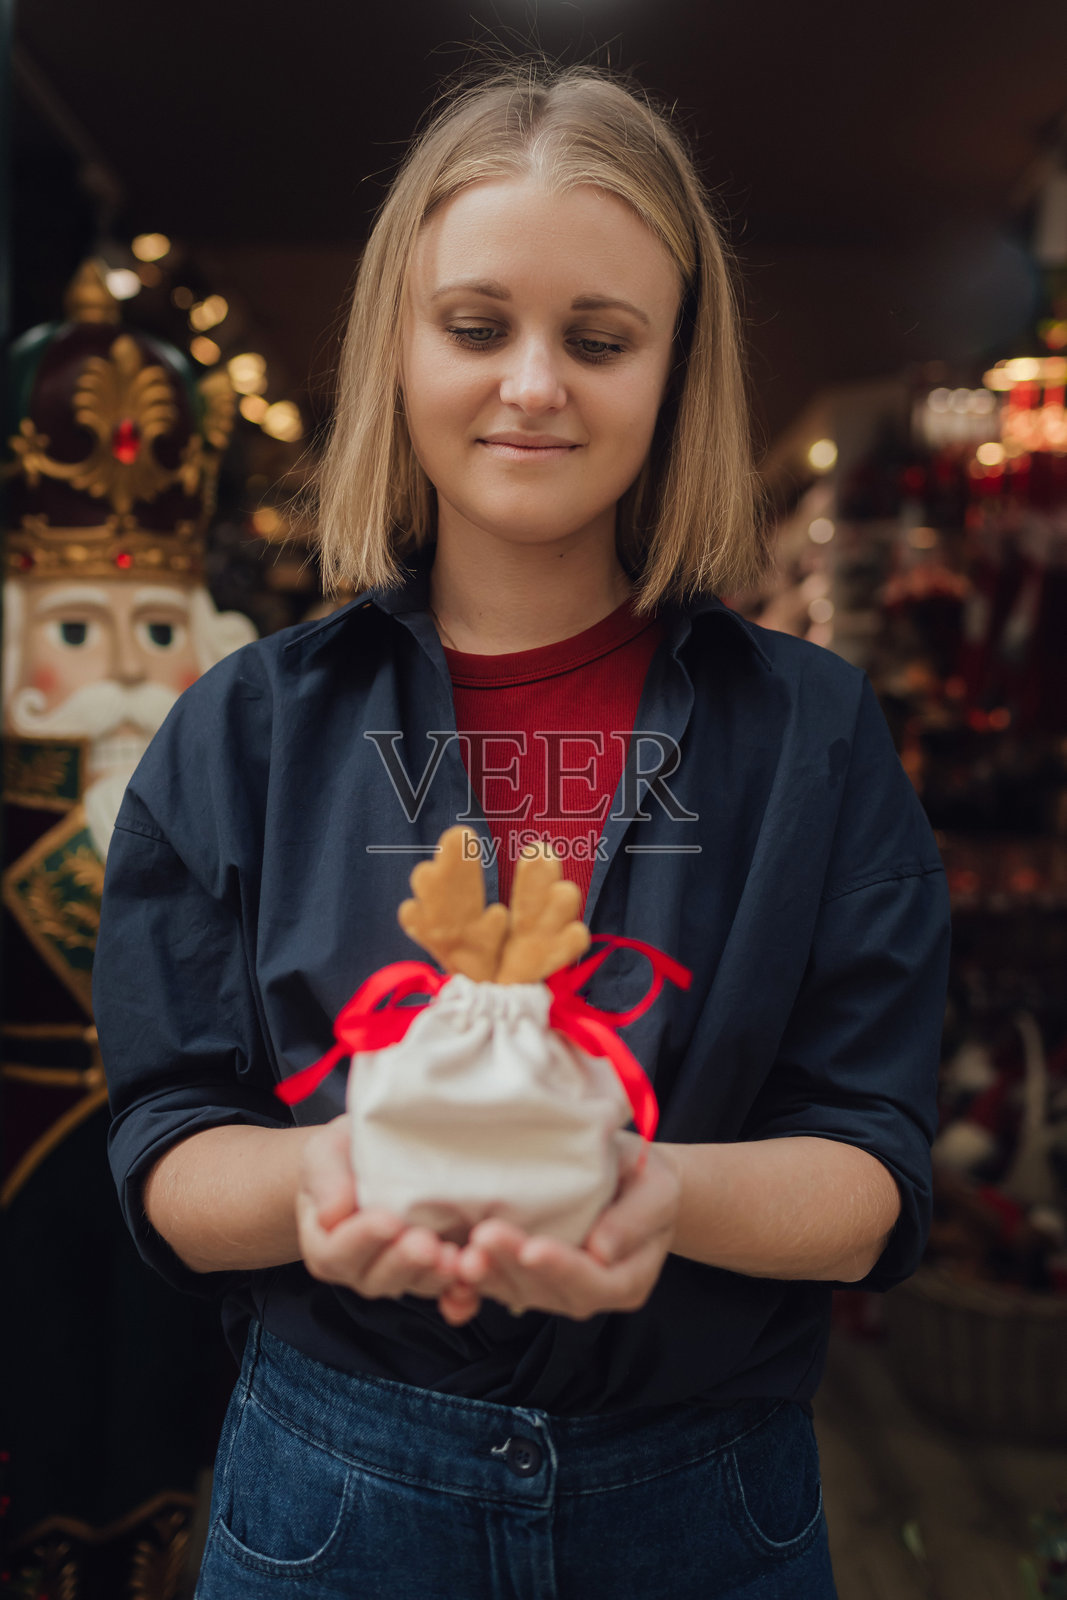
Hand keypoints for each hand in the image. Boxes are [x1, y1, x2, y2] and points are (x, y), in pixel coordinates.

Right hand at [296, 1115, 479, 1313]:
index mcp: (326, 1244)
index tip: (388, 1221)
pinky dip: (462, 1293)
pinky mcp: (435, 1271)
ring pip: (416, 1285)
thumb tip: (330, 1215)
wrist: (384, 1149)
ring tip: (456, 1257)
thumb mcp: (326, 1153)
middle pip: (377, 1278)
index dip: (361, 1241)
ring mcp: (401, 1273)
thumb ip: (325, 1180)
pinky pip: (448, 1293)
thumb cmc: (347, 1153)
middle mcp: (362, 1268)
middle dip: (404, 1263)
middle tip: (425, 1244)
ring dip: (436, 1276)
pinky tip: (475, 1278)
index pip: (335, 1253)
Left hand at [444, 1133, 679, 1323]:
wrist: (626, 1176)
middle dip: (512, 1266)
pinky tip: (448, 1261)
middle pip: (546, 1290)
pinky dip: (469, 1278)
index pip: (593, 1281)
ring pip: (513, 1289)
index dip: (562, 1267)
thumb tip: (603, 1251)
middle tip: (483, 1238)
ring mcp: (549, 1288)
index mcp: (626, 1281)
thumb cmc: (644, 1178)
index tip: (533, 1247)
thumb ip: (636, 1219)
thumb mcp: (657, 1188)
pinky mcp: (520, 1274)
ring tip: (462, 1248)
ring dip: (486, 1273)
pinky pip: (492, 1283)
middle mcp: (585, 1294)